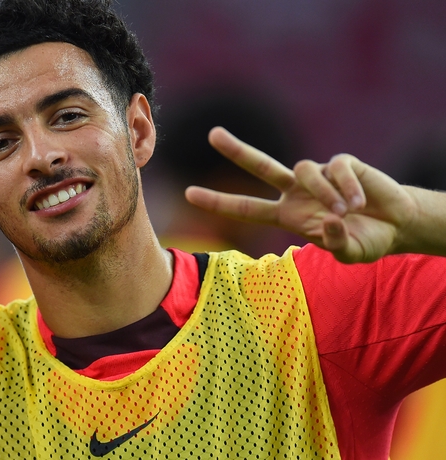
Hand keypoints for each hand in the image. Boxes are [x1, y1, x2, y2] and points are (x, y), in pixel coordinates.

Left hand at [185, 127, 416, 262]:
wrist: (398, 225)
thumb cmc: (366, 240)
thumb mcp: (349, 252)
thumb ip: (336, 243)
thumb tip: (326, 222)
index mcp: (287, 215)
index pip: (245, 208)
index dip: (218, 201)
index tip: (188, 193)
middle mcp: (295, 192)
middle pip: (261, 166)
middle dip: (237, 150)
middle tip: (212, 134)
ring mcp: (317, 176)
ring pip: (304, 170)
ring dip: (324, 192)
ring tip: (347, 211)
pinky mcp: (341, 164)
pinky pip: (336, 168)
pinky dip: (347, 186)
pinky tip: (361, 201)